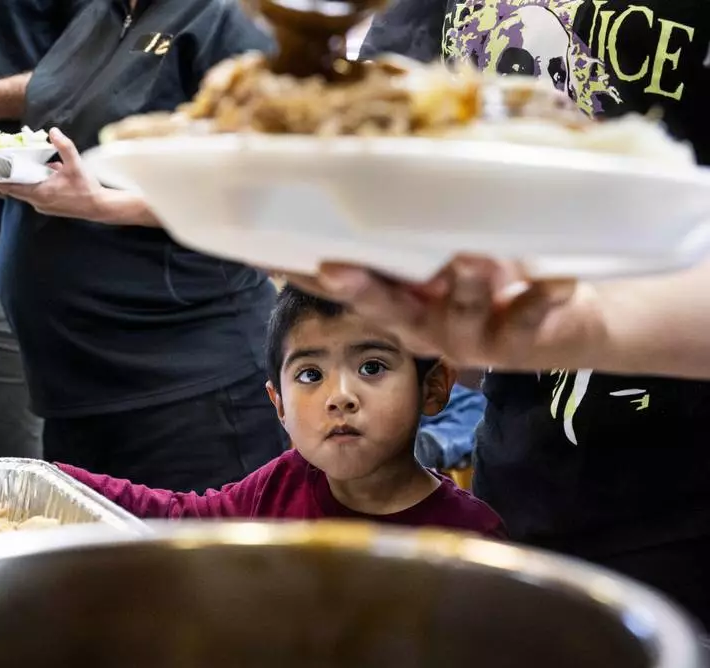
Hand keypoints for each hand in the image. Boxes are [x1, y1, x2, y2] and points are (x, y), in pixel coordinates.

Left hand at [0, 128, 106, 219]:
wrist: (98, 207)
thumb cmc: (87, 187)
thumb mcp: (76, 164)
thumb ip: (64, 147)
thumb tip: (53, 131)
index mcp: (39, 192)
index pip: (9, 187)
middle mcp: (37, 201)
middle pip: (10, 191)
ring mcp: (41, 206)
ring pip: (20, 193)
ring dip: (9, 183)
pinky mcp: (47, 206)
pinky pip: (30, 195)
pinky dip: (23, 186)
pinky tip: (26, 176)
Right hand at [285, 256, 605, 370]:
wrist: (564, 324)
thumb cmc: (493, 275)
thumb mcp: (446, 253)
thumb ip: (412, 231)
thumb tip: (374, 165)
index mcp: (401, 304)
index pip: (343, 290)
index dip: (302, 276)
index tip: (266, 253)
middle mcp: (427, 328)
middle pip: (388, 310)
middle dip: (362, 290)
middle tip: (334, 268)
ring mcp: (473, 337)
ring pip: (462, 311)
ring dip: (466, 283)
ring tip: (470, 255)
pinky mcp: (525, 339)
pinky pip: (534, 315)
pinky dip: (546, 295)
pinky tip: (559, 276)